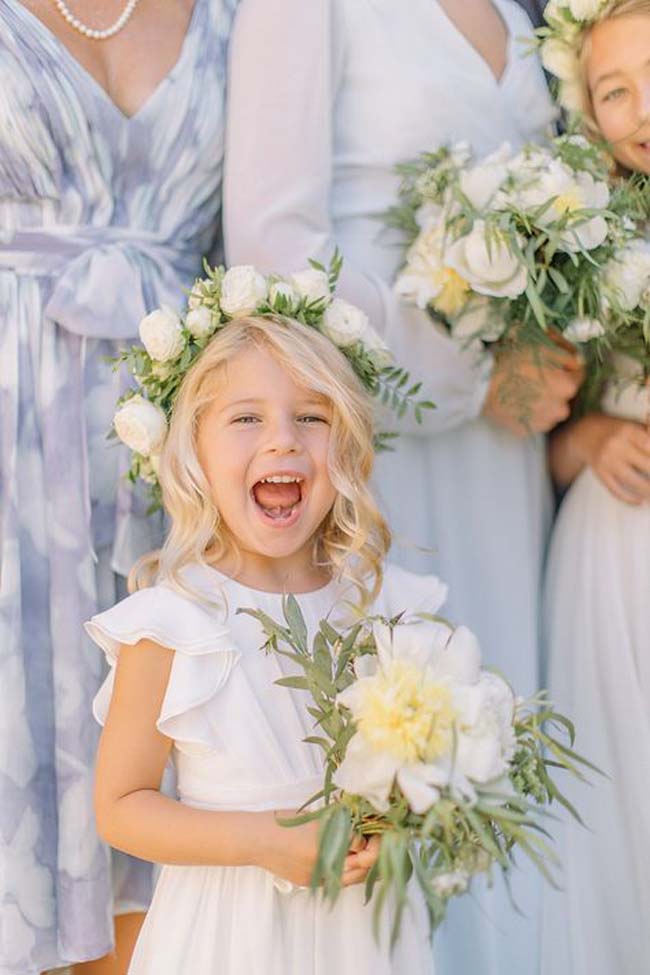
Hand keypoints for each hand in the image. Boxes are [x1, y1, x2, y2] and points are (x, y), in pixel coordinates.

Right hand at [254, 811, 379, 887]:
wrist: (257, 839)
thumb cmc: (285, 822)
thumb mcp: (316, 818)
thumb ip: (338, 823)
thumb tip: (362, 824)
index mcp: (328, 844)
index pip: (362, 846)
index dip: (375, 838)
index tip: (381, 829)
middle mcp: (324, 865)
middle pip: (361, 867)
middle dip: (374, 855)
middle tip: (380, 842)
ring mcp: (317, 878)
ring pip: (352, 878)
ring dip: (363, 866)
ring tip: (370, 852)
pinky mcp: (310, 884)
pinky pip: (337, 882)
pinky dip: (348, 873)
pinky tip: (352, 861)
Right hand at [483, 341, 583, 436]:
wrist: (480, 386)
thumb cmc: (510, 360)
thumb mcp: (539, 342)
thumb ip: (560, 347)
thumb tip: (570, 352)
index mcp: (569, 385)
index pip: (578, 370)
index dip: (565, 359)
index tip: (553, 355)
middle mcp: (561, 408)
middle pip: (564, 390)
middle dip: (554, 380)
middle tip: (535, 370)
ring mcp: (544, 422)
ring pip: (550, 406)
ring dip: (543, 397)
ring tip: (525, 386)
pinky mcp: (528, 431)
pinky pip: (534, 418)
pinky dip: (530, 410)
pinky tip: (518, 399)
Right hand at [582, 414, 649, 504]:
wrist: (585, 434)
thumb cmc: (617, 432)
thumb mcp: (633, 426)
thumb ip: (648, 432)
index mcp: (628, 430)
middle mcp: (616, 444)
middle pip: (646, 464)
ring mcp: (606, 460)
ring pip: (632, 480)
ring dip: (647, 490)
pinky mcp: (599, 472)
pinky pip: (615, 489)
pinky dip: (629, 498)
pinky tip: (640, 501)